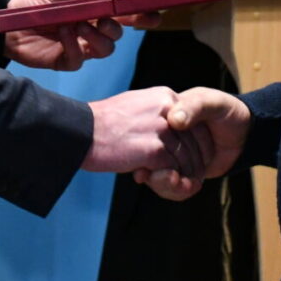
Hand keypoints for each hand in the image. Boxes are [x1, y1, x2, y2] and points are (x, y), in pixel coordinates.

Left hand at [3, 0, 121, 70]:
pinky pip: (78, 59)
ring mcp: (78, 47)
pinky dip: (74, 46)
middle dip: (113, 28)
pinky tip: (64, 33)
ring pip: (104, 50)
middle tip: (102, 20)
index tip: (133, 10)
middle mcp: (88, 31)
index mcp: (90, 14)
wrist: (8, 23)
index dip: (128, 14)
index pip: (116, 15)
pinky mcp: (65, 61)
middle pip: (114, 36)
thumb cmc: (33, 6)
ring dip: (96, 38)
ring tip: (80, 26)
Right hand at [83, 86, 206, 178]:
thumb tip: (174, 131)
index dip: (199, 144)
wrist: (81, 132)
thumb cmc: (104, 123)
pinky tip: (170, 184)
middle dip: (196, 162)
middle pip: (195, 141)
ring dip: (187, 174)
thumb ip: (158, 116)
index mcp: (165, 97)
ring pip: (187, 157)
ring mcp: (162, 129)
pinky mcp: (153, 150)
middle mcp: (168, 109)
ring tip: (182, 184)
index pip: (196, 122)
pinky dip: (175, 180)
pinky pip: (175, 169)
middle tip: (192, 177)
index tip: (196, 158)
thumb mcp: (137, 107)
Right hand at [134, 87, 249, 200]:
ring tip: (186, 186)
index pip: (147, 135)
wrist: (245, 133)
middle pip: (148, 160)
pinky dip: (177, 190)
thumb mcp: (213, 103)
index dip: (146, 154)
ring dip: (167, 185)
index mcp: (165, 113)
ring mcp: (170, 153)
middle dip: (159, 176)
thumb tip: (174, 120)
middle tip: (172, 179)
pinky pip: (169, 184)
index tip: (148, 168)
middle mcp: (163, 134)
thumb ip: (194, 107)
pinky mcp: (179, 168)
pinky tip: (190, 187)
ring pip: (157, 175)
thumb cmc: (228, 111)